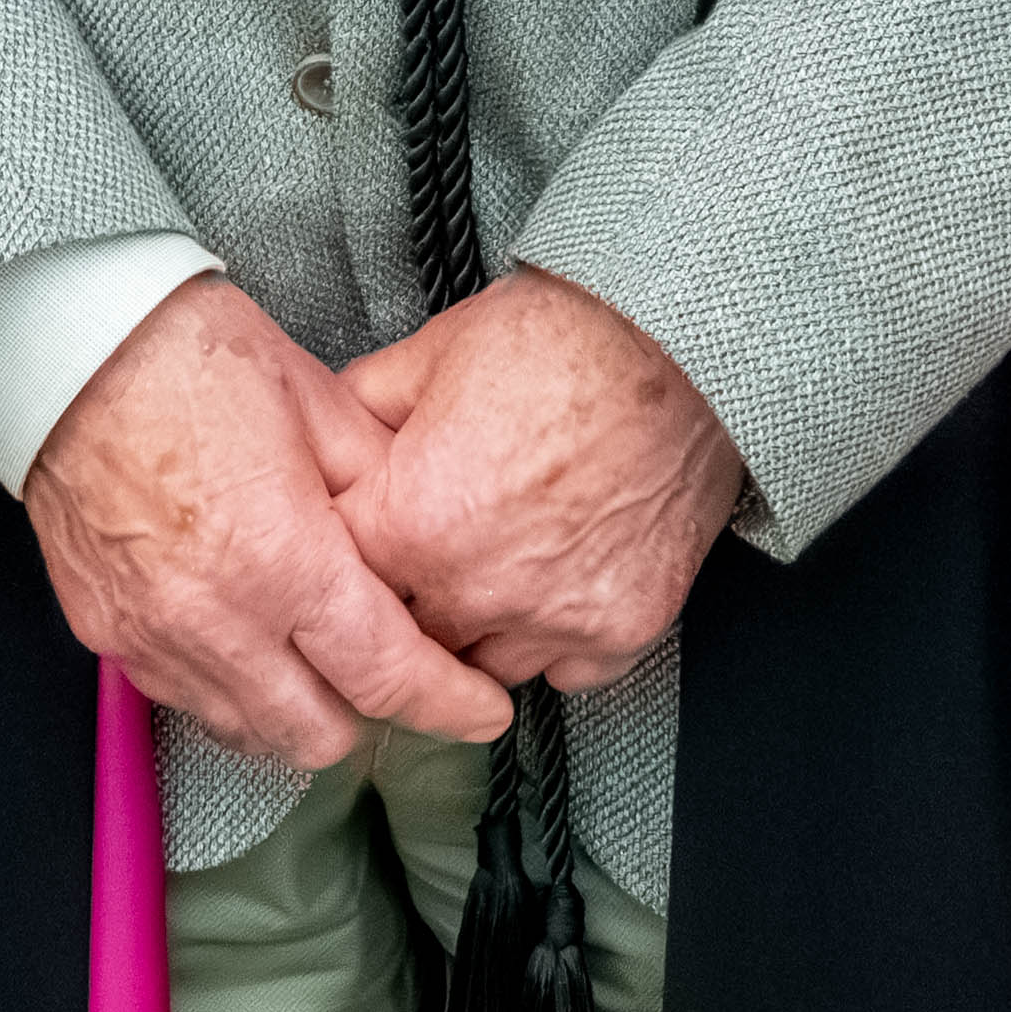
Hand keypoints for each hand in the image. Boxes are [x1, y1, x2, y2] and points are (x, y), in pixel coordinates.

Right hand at [22, 277, 510, 772]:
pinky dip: (227, 692)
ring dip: (295, 712)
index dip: (447, 704)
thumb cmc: (183, 356)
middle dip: (370, 715)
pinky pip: (183, 700)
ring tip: (316, 663)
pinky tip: (245, 645)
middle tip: (391, 673)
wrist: (69, 349)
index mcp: (284, 557)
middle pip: (318, 734)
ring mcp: (156, 634)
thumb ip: (380, 481)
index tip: (477, 709)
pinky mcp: (109, 634)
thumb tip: (424, 530)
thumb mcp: (319, 402)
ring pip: (248, 733)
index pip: (386, 675)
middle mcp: (217, 616)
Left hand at [331, 272, 746, 695]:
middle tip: (429, 553)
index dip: (344, 554)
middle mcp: (478, 585)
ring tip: (493, 570)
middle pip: (407, 635)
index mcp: (415, 521)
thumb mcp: (434, 351)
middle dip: (407, 600)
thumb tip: (328, 429)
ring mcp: (553, 617)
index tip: (362, 541)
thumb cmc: (567, 339)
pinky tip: (554, 587)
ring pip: (481, 667)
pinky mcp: (620, 629)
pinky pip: (566, 672)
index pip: (338, 579)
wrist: (682, 346)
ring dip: (479, 628)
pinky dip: (555, 641)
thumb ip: (363, 405)